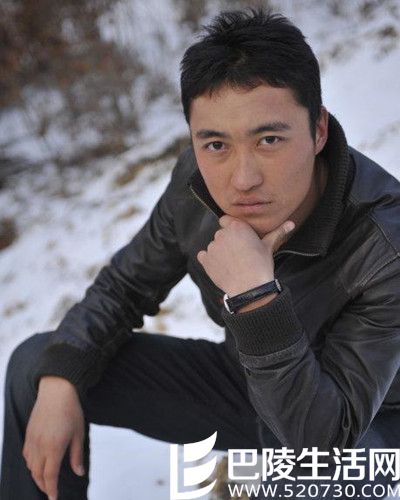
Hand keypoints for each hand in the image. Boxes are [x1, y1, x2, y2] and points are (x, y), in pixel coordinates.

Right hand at [22, 376, 84, 499]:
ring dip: (37, 475)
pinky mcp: (28, 433)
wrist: (57, 391)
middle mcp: (40, 446)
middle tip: (51, 491)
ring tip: (46, 479)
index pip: (50, 476)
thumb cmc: (71, 410)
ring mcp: (32, 440)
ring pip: (30, 466)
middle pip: (38, 474)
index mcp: (54, 447)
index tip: (54, 498)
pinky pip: (26, 455)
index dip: (51, 489)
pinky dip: (31, 463)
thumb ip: (77, 455)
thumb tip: (79, 472)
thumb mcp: (78, 433)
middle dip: (44, 485)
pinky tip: (39, 463)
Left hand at [197, 215, 294, 295]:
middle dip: (227, 242)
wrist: (250, 287)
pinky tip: (221, 267)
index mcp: (237, 226)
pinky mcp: (205, 259)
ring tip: (232, 264)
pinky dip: (209, 261)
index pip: (226, 220)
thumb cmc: (261, 265)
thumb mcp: (269, 246)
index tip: (238, 240)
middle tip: (239, 255)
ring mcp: (212, 246)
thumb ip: (278, 232)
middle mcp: (222, 233)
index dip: (231, 229)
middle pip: (221, 234)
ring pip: (214, 246)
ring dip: (219, 253)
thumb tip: (291, 223)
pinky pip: (203, 256)